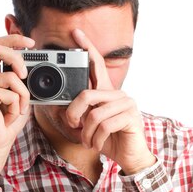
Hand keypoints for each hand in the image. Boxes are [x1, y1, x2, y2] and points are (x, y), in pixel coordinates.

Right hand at [0, 34, 34, 186]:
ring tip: (17, 109)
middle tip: (26, 74)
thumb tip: (31, 65)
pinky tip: (8, 116)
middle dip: (16, 57)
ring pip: (10, 76)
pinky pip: (10, 92)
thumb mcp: (18, 95)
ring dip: (22, 95)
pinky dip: (16, 105)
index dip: (13, 39)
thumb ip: (20, 78)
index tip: (31, 43)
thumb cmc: (6, 121)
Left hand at [67, 29, 156, 174]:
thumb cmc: (110, 140)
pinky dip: (96, 139)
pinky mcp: (131, 116)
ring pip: (94, 114)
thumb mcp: (90, 125)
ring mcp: (126, 104)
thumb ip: (81, 113)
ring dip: (86, 133)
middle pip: (86, 95)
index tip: (76, 34)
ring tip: (89, 141)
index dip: (87, 48)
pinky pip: (105, 125)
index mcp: (107, 93)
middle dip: (74, 114)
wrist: (130, 157)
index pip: (97, 66)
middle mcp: (118, 94)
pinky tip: (98, 144)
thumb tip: (62, 108)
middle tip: (73, 127)